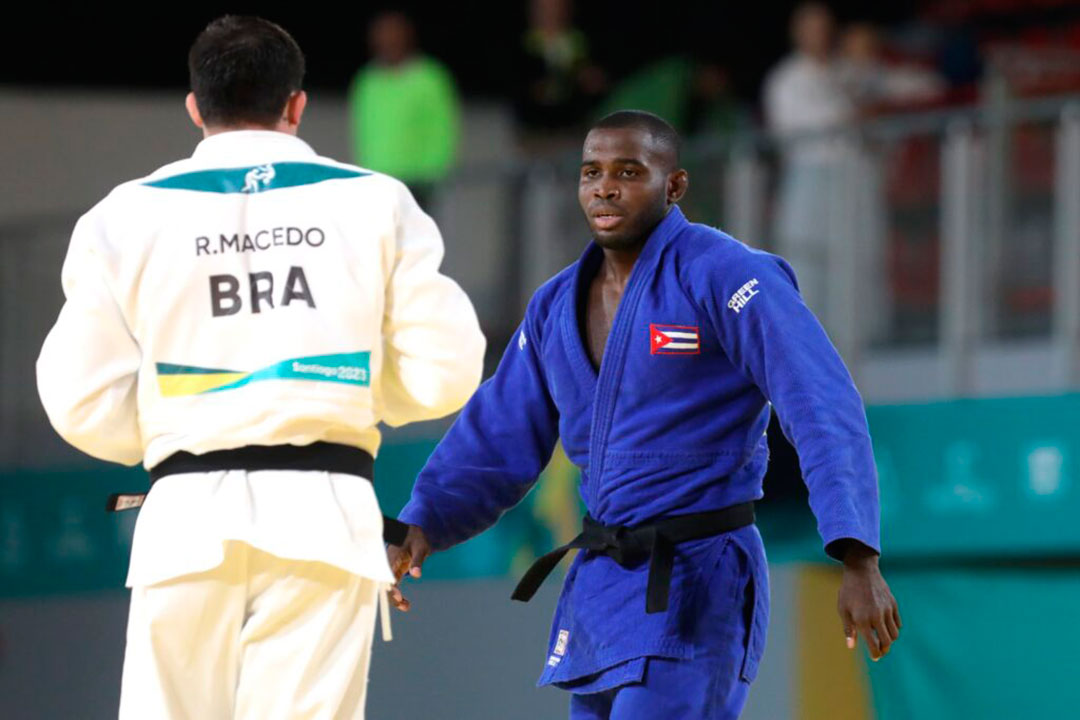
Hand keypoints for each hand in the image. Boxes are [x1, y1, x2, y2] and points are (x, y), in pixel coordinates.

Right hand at [386, 523, 431, 612]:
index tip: (397, 596)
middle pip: (384, 583)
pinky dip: (397, 596)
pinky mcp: (394, 572)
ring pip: (387, 587)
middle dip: (391, 596)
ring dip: (394, 599)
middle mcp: (388, 565)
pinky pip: (393, 586)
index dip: (390, 586)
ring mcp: (390, 569)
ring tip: (406, 607)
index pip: (387, 574)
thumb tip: (416, 575)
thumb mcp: (420, 547)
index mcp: (392, 557)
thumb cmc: (415, 538)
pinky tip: (405, 604)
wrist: (411, 532)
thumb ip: (417, 561)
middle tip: (403, 605)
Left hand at [836, 542, 900, 660]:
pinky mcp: (893, 604)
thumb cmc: (848, 591)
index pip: (873, 645)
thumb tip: (851, 646)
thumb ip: (848, 629)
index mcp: (863, 620)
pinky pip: (897, 622)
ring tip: (882, 639)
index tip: (875, 657)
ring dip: (889, 639)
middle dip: (884, 649)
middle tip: (879, 651)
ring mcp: (887, 610)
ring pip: (894, 634)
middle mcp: (877, 617)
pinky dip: (894, 628)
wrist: (861, 571)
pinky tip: (886, 627)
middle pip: (887, 642)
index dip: (875, 654)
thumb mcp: (843, 610)